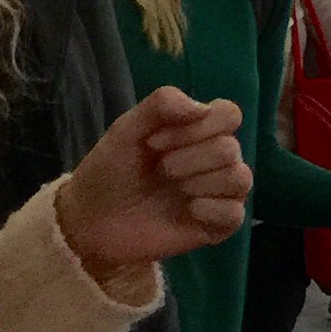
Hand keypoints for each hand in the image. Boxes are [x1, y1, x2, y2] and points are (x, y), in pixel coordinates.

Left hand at [55, 89, 252, 278]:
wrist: (90, 220)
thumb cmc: (109, 171)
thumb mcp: (125, 129)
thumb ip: (161, 105)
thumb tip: (204, 108)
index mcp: (199, 133)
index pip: (229, 115)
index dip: (198, 126)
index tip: (156, 142)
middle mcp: (216, 161)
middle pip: (230, 149)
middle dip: (189, 158)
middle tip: (160, 170)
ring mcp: (219, 194)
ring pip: (240, 178)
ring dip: (200, 182)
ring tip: (173, 190)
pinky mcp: (217, 226)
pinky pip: (235, 214)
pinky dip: (211, 210)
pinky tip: (188, 211)